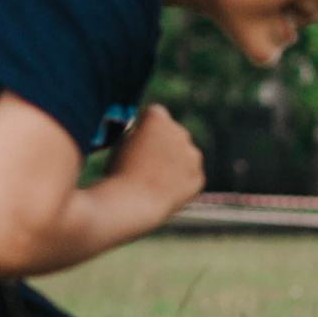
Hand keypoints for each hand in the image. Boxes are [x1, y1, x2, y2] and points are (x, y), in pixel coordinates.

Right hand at [106, 105, 204, 222]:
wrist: (132, 202)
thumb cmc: (119, 172)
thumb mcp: (121, 143)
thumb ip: (138, 133)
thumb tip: (146, 133)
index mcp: (157, 118)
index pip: (155, 114)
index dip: (145, 127)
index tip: (137, 140)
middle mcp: (180, 132)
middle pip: (173, 133)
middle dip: (163, 142)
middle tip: (147, 161)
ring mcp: (192, 155)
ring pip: (184, 154)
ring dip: (174, 161)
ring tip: (154, 178)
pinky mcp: (198, 177)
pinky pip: (190, 176)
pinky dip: (180, 182)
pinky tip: (163, 190)